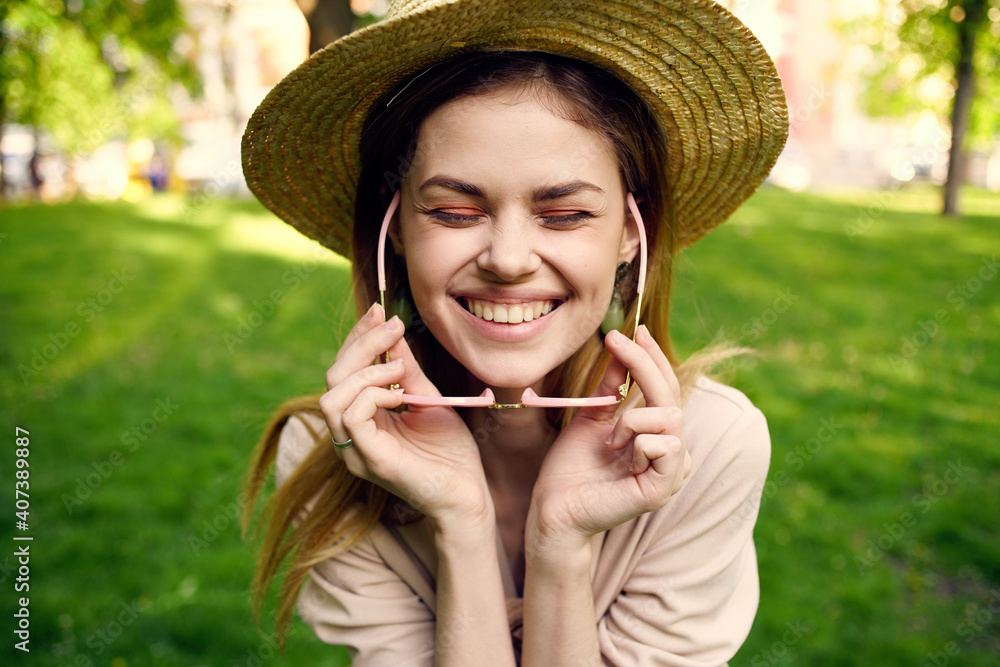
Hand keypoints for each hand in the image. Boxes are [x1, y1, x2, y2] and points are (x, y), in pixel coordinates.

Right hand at [319, 304, 492, 529]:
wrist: (469, 494)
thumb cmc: (451, 452)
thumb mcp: (428, 398)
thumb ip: (407, 370)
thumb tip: (392, 333)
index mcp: (361, 419)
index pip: (343, 370)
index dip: (358, 338)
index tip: (379, 311)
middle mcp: (350, 435)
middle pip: (332, 377)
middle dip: (362, 344)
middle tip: (393, 327)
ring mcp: (356, 450)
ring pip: (332, 396)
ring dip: (366, 371)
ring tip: (400, 368)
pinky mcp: (370, 460)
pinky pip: (351, 417)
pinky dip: (373, 394)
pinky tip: (399, 392)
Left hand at [527, 325, 690, 552]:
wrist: (553, 507)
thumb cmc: (571, 467)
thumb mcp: (593, 416)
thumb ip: (613, 386)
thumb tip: (622, 344)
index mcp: (659, 437)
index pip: (668, 388)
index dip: (654, 357)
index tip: (635, 329)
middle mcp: (672, 454)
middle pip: (672, 396)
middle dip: (643, 364)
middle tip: (616, 342)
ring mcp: (671, 474)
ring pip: (670, 417)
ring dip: (632, 419)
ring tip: (610, 441)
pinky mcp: (661, 490)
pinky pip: (665, 445)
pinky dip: (638, 441)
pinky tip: (620, 457)